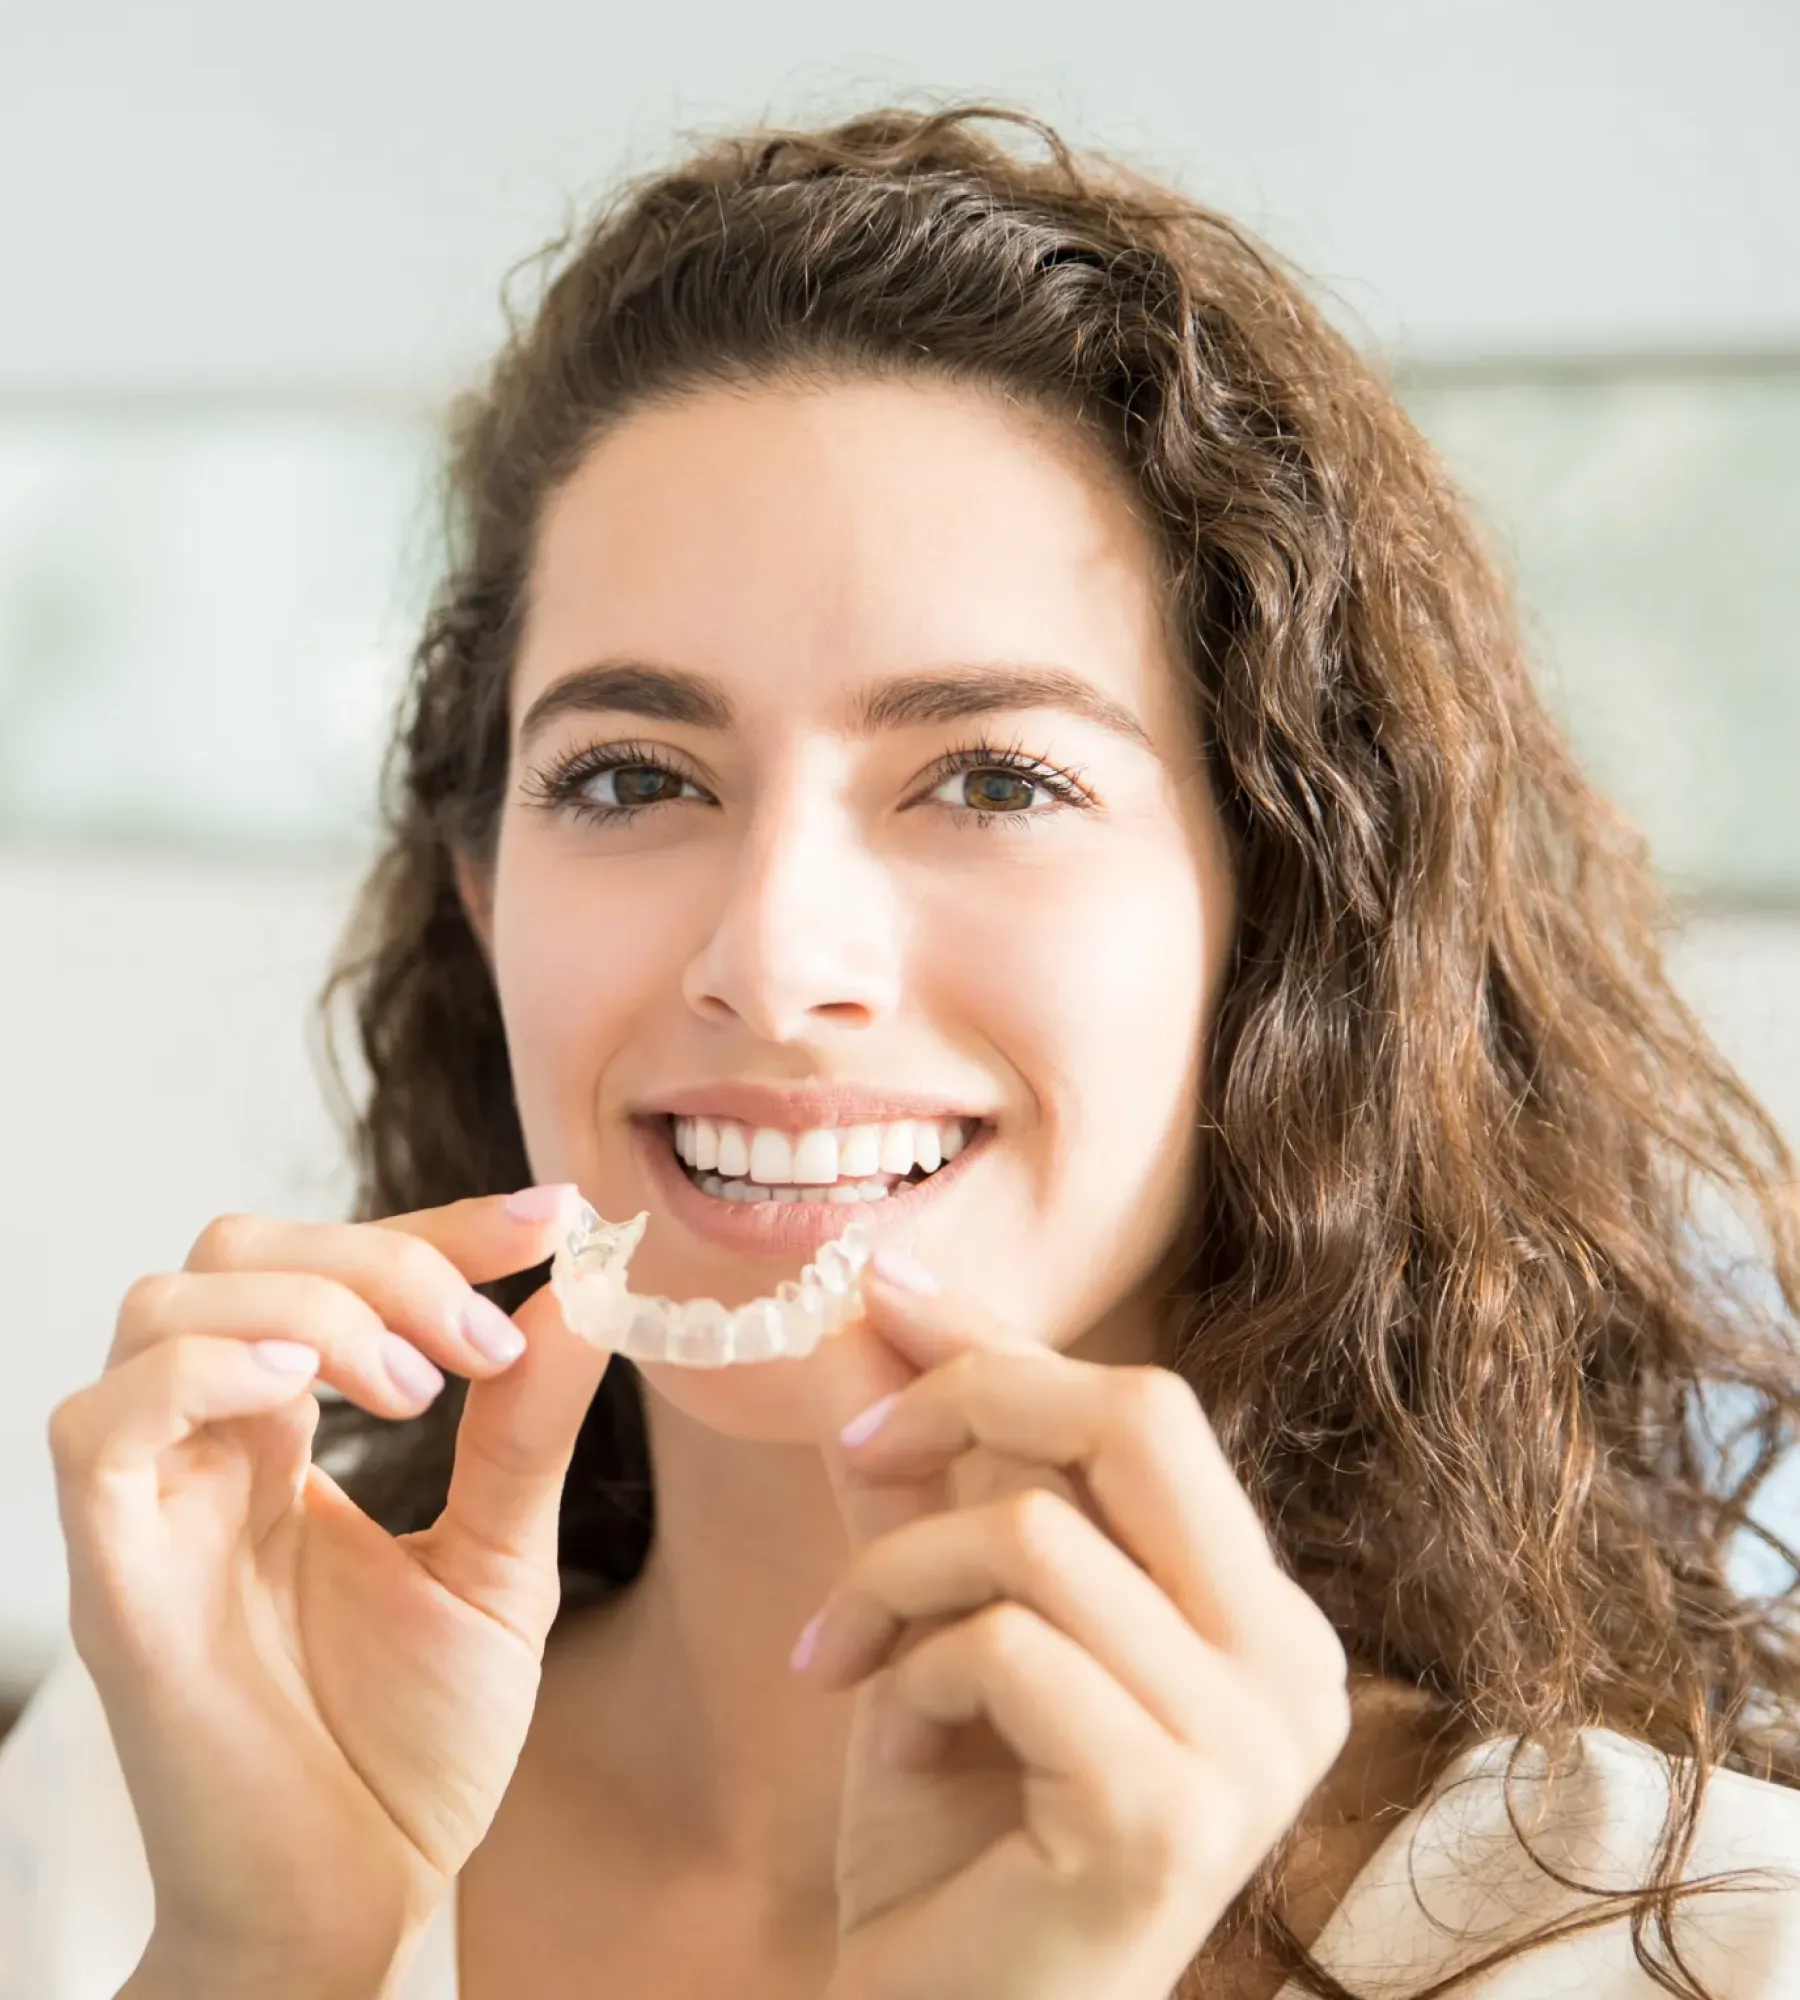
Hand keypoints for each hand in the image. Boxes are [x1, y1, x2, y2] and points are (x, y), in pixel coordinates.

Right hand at [49, 1189, 609, 1995]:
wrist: (357, 1906)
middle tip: (480, 1341)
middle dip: (379, 1255)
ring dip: (314, 1308)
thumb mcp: (497, 1566)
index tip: (554, 1218)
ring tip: (416, 1391)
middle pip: (237, 1250)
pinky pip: (103, 1421)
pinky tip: (312, 1401)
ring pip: (166, 1304)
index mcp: (285, 1440)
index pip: (330, 1266)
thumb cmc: (408, 1748)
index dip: (437, 1223)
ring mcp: (152, 1507)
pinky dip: (209, 1369)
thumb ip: (523, 1432)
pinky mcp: (114, 1578)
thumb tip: (582, 1294)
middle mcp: (206, 1452)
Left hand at [799, 1258, 1350, 1999]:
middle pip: (1139, 1418)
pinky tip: (889, 1745)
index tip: (884, 1288)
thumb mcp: (936, 1623)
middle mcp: (1289, 1666)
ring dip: (897, 1577)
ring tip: (846, 1657)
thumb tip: (864, 1322)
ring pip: (1036, 1534)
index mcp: (1258, 1613)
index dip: (1005, 1340)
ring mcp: (1247, 1745)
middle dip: (973, 1396)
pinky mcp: (1168, 1813)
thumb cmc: (955, 1836)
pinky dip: (910, 1673)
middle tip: (859, 1447)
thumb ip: (921, 1479)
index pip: (1145, 1412)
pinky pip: (1004, 1646)